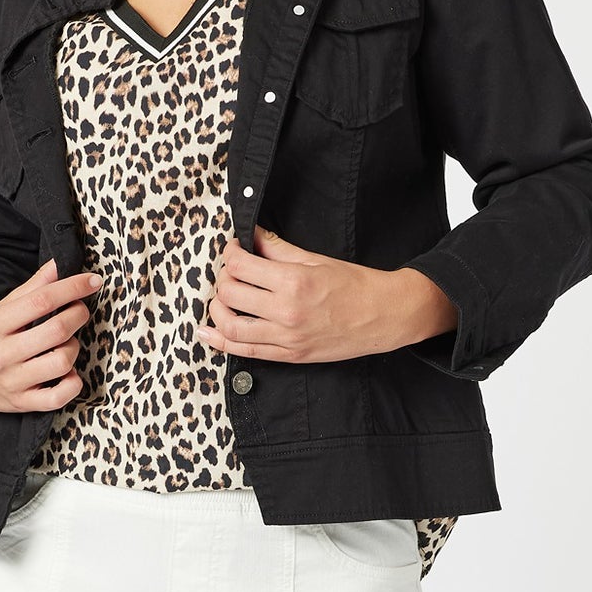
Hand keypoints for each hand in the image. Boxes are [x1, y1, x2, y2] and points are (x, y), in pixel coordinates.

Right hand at [0, 256, 102, 413]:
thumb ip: (30, 289)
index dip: (73, 288)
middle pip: (56, 331)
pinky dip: (72, 384)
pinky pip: (58, 397)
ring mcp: (11, 382)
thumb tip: (58, 266)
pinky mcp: (20, 404)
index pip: (41, 300)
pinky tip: (68, 373)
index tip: (93, 281)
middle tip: (80, 310)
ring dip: (74, 347)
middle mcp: (0, 354)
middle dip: (78, 315)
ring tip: (67, 342)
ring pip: (62, 362)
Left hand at [198, 228, 457, 362]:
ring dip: (216, 310)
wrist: (384, 316)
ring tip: (220, 299)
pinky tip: (208, 332)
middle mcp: (286, 312)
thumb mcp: (315, 259)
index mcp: (294, 281)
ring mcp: (286, 338)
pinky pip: (245, 352)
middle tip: (231, 272)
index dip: (230, 254)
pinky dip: (220, 341)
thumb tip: (251, 236)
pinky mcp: (288, 356)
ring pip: (230, 326)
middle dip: (223, 279)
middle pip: (231, 294)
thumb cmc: (354, 285)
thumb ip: (278, 248)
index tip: (233, 249)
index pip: (241, 266)